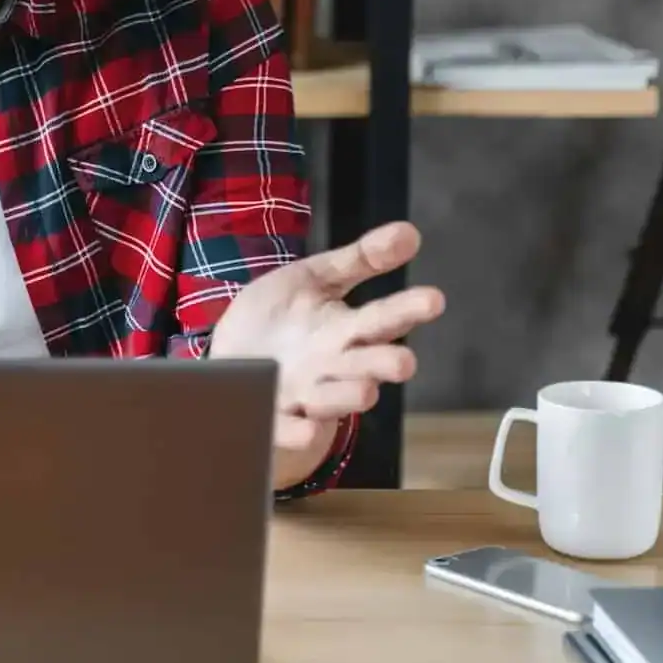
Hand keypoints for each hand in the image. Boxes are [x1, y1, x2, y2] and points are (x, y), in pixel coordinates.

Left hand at [209, 221, 444, 452]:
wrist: (231, 355)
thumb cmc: (281, 316)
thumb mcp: (315, 279)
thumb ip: (360, 259)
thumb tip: (410, 231)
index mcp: (347, 330)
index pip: (384, 319)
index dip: (408, 309)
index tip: (432, 299)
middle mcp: (334, 366)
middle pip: (368, 366)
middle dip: (385, 365)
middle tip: (404, 362)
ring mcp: (306, 394)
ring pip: (336, 400)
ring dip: (349, 396)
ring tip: (365, 391)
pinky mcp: (275, 417)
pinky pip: (289, 429)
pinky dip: (298, 431)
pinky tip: (306, 425)